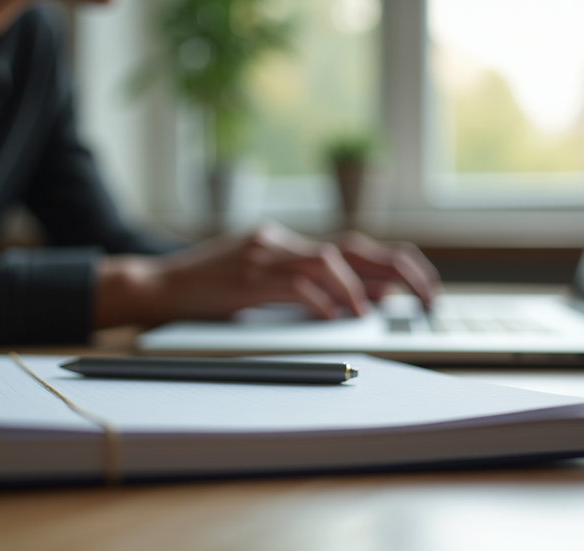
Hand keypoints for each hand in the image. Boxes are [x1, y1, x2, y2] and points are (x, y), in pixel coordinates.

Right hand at [92, 225, 440, 328]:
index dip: (396, 266)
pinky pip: (293, 285)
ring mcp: (264, 255)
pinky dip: (319, 301)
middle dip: (398, 272)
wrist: (158, 286)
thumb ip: (315, 289)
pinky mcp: (246, 275)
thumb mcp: (267, 287)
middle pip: (355, 249)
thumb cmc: (212, 291)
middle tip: (425, 298)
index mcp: (291, 244)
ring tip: (370, 313)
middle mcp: (283, 242)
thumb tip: (372, 299)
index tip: (423, 289)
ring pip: (326, 261)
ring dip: (355, 289)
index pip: (357, 248)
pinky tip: (333, 318)